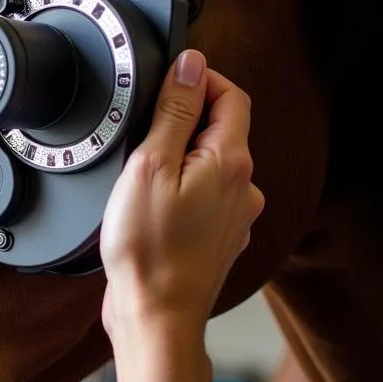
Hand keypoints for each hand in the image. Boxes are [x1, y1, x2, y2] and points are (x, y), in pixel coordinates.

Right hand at [99, 49, 264, 381]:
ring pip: (210, 164)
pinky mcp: (218, 237)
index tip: (165, 83)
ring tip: (140, 177)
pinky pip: (203, 196)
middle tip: (141, 135)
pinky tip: (151, 207)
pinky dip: (180, 190)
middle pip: (221, 128)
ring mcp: (234, 215)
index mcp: (230, 161)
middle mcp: (242, 186)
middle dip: (183, 120)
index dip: (199, 79)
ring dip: (180, 158)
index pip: (231, 95)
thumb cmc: (148, 248)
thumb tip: (191, 66)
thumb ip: (174, 111)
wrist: (155, 315)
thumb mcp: (150, 164)